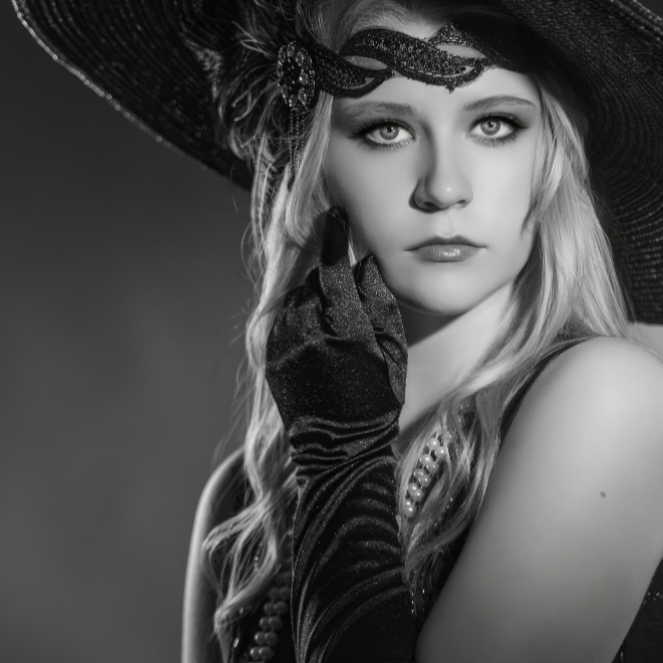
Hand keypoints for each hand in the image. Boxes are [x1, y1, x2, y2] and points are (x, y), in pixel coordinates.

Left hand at [266, 211, 406, 469]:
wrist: (339, 447)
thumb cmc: (377, 400)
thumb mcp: (392, 350)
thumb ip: (378, 301)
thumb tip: (365, 262)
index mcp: (343, 327)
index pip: (333, 266)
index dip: (335, 236)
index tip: (337, 215)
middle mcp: (307, 331)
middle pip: (312, 279)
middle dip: (327, 269)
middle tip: (340, 265)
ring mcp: (284, 344)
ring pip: (294, 296)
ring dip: (312, 292)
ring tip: (333, 308)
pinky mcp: (270, 356)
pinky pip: (282, 319)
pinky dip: (298, 313)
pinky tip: (316, 326)